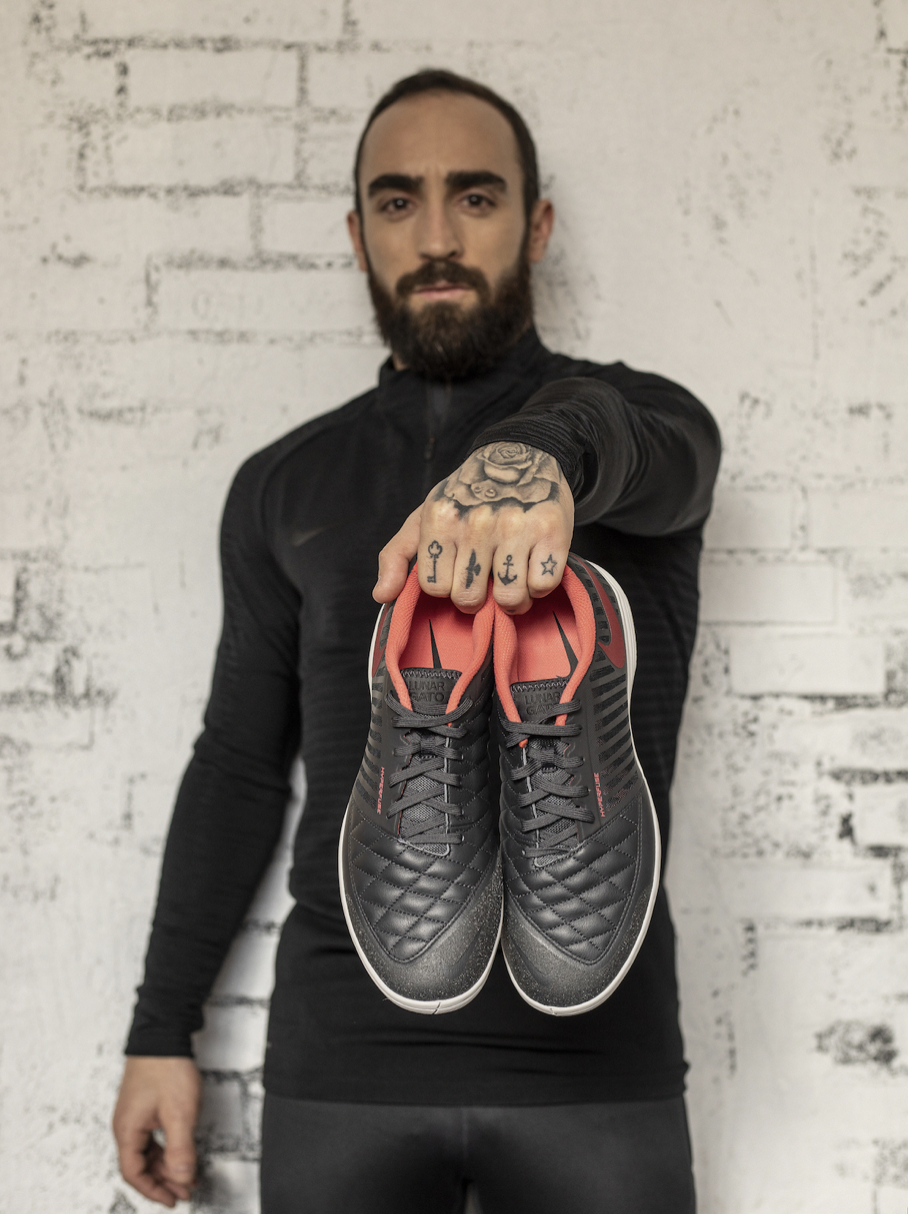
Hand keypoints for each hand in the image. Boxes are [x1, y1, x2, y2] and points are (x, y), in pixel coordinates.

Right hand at [112, 1056, 201, 1206]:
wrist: (163, 1033)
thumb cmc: (166, 1066)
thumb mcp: (179, 1113)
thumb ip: (180, 1149)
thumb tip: (181, 1178)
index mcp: (127, 1130)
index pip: (134, 1173)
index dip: (154, 1190)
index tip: (172, 1199)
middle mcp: (126, 1124)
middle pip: (140, 1164)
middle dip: (163, 1180)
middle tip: (185, 1189)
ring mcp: (133, 1114)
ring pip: (146, 1150)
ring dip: (165, 1164)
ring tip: (186, 1172)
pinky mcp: (143, 1104)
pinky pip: (150, 1136)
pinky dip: (165, 1147)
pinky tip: (178, 1149)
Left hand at [374, 442, 573, 613]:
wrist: (523, 454)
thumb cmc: (469, 493)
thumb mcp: (425, 515)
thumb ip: (396, 555)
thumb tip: (382, 596)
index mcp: (441, 519)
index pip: (434, 588)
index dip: (448, 586)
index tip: (458, 571)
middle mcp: (477, 523)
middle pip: (469, 599)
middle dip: (478, 596)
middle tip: (487, 576)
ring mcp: (516, 528)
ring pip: (509, 600)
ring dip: (512, 598)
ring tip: (512, 577)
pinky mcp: (552, 532)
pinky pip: (542, 586)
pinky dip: (539, 584)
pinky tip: (533, 564)